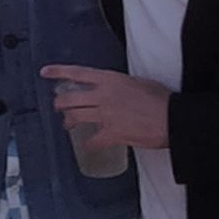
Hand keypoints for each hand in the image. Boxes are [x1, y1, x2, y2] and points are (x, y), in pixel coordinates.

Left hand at [43, 64, 170, 150]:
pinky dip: (88, 144)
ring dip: (68, 121)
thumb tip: (115, 90)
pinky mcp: (112, 133)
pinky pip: (92, 140)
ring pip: (75, 117)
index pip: (77, 73)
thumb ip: (120, 85)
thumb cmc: (161, 99)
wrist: (174, 118)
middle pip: (69, 98)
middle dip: (60, 103)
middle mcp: (103, 95)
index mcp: (109, 79)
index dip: (58, 72)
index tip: (44, 72)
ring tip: (67, 124)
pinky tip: (87, 146)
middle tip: (59, 106)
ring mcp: (106, 115)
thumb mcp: (138, 82)